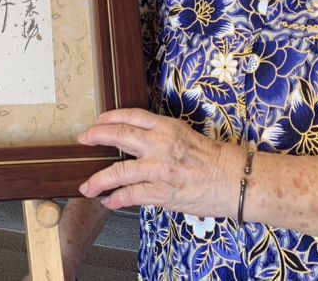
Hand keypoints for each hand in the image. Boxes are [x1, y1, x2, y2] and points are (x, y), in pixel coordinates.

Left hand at [77, 108, 241, 217]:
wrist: (233, 180)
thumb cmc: (213, 159)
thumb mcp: (185, 135)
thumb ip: (161, 136)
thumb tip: (136, 141)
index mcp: (167, 127)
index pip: (132, 116)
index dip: (110, 117)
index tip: (98, 121)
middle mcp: (160, 144)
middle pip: (119, 135)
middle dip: (96, 136)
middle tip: (84, 139)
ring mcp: (160, 168)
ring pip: (119, 170)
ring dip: (99, 179)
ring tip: (87, 186)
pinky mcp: (162, 192)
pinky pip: (132, 195)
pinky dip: (117, 199)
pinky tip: (109, 202)